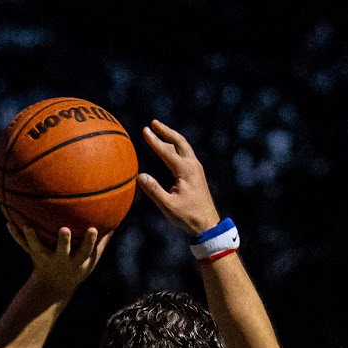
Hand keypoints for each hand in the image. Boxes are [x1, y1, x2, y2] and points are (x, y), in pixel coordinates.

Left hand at [9, 221, 107, 296]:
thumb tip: (116, 219)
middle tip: (64, 229)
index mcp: (77, 261)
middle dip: (64, 241)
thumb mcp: (92, 259)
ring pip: (38, 248)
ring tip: (27, 226)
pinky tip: (9, 223)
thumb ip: (103, 241)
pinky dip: (16, 236)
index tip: (93, 229)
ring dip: (32, 238)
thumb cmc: (77, 267)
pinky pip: (24, 246)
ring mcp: (46, 259)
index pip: (86, 251)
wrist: (54, 287)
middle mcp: (62, 260)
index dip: (90, 241)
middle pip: (63, 251)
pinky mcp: (34, 256)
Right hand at [136, 120, 222, 236]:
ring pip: (183, 146)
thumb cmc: (188, 216)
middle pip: (179, 142)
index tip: (144, 130)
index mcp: (185, 171)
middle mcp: (192, 165)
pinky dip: (176, 146)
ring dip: (171, 137)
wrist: (208, 224)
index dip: (154, 141)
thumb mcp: (168, 206)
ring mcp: (196, 168)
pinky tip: (170, 147)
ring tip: (159, 130)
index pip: (166, 151)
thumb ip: (154, 190)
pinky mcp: (197, 173)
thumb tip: (140, 176)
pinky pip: (186, 153)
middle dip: (165, 131)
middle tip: (153, 123)